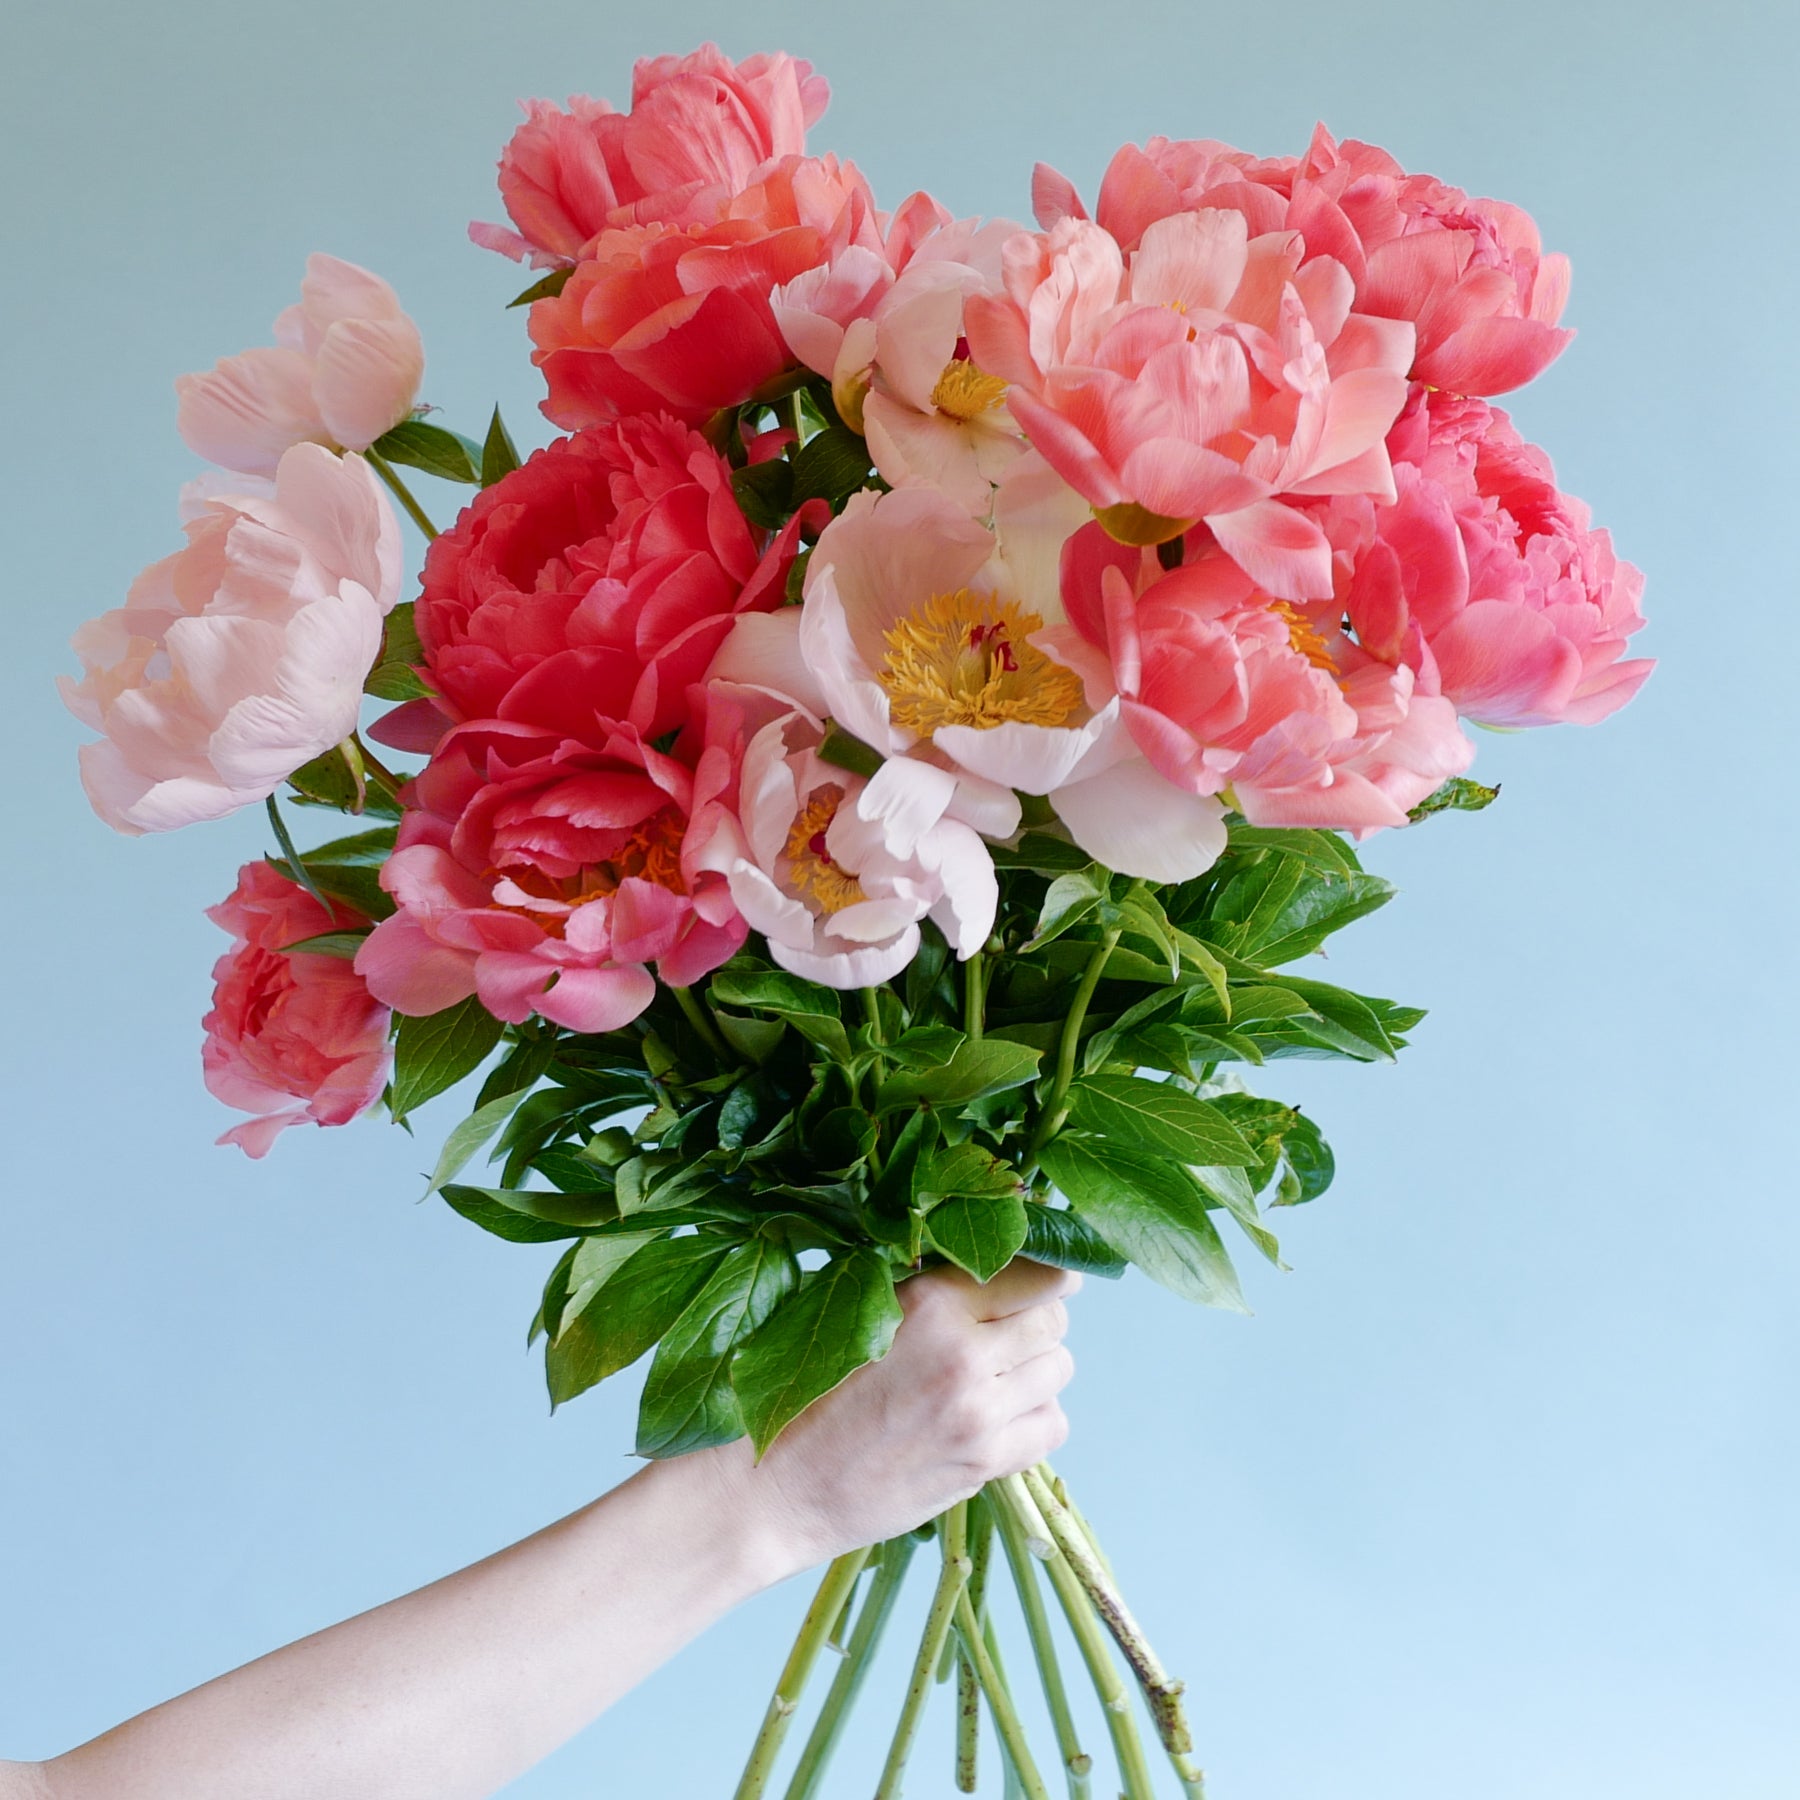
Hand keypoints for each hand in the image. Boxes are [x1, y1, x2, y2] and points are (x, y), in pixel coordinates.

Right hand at [704, 1258, 1079, 1577]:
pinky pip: (1052, 1425)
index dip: (1047, 1274)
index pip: (1032, 1271)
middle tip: (1009, 1334)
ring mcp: (978, 1410)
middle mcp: (962, 1351)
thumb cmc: (811, 1394)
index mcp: (930, 1302)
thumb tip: (996, 1263)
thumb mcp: (862, 1315)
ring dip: (1038, 1370)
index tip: (1050, 1278)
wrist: (781, 1486)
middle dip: (1037, 1321)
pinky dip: (1036, 1420)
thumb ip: (931, 1290)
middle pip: (1053, 1318)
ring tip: (998, 1378)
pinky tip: (998, 1419)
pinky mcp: (985, 1462)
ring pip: (1058, 1369)